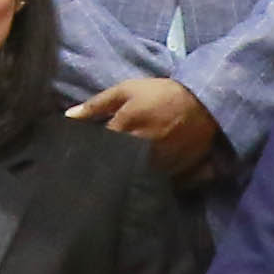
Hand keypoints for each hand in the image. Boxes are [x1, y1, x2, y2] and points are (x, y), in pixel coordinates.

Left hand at [69, 77, 221, 177]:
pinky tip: (138, 180)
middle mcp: (140, 148)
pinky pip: (152, 183)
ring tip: (116, 177)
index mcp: (125, 127)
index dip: (88, 154)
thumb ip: (97, 104)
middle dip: (103, 169)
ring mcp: (158, 163)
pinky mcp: (173, 172)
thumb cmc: (161, 94)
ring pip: (131, 178)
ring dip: (123, 178)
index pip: (97, 149)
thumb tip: (68, 117)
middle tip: (93, 173)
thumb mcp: (127, 91)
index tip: (79, 159)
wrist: (204, 102)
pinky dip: (143, 182)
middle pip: (113, 167)